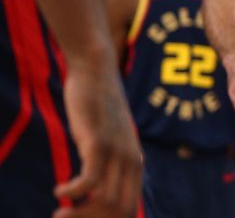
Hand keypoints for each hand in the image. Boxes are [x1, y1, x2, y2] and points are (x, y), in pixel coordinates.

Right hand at [53, 60, 142, 217]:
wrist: (97, 71)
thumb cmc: (98, 107)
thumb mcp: (107, 138)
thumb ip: (107, 161)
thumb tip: (97, 187)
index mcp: (135, 163)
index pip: (128, 209)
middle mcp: (131, 160)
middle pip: (120, 211)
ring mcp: (117, 151)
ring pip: (106, 201)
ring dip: (79, 214)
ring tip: (59, 212)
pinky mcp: (98, 142)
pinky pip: (89, 181)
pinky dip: (72, 193)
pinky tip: (59, 190)